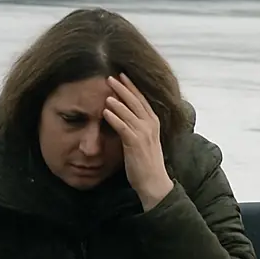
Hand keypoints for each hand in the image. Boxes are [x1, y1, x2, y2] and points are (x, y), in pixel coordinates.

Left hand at [102, 74, 173, 209]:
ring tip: (106, 91)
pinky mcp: (135, 143)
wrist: (154, 182)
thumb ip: (136, 127)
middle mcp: (150, 125)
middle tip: (110, 77)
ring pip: (129, 111)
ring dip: (117, 100)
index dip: (132, 87)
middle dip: (123, 88)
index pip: (142, 99)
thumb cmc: (147, 163)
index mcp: (153, 122)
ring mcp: (143, 133)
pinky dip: (114, 117)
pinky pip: (123, 126)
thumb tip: (124, 116)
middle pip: (135, 101)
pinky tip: (105, 111)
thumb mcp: (144, 140)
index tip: (122, 76)